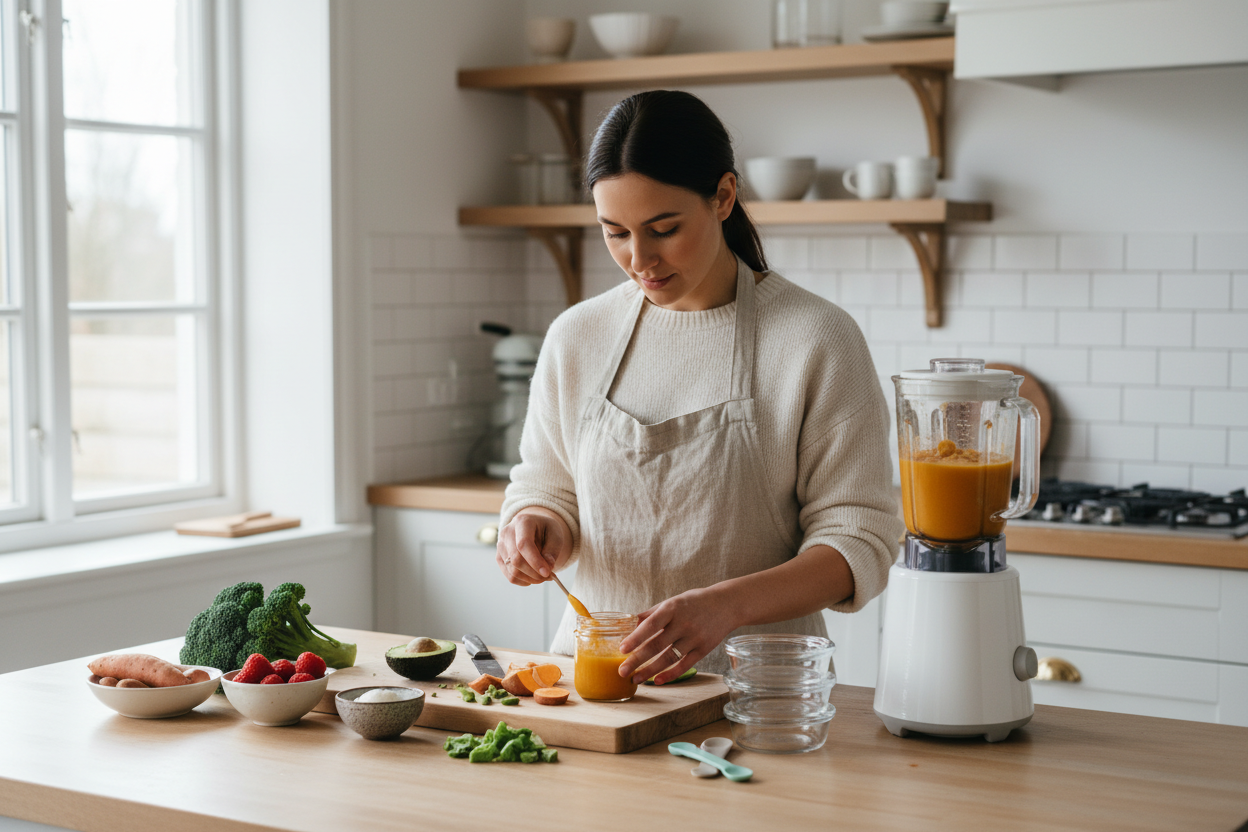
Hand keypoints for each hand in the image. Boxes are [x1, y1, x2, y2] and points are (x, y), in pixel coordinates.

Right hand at [497, 508, 571, 586]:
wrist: (535, 527)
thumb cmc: (546, 530)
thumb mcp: (555, 535)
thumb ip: (552, 550)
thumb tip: (547, 567)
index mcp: (522, 521)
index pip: (523, 544)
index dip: (535, 561)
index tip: (547, 573)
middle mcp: (507, 532)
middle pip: (516, 559)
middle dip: (534, 572)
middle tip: (549, 576)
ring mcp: (501, 545)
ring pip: (512, 570)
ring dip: (529, 578)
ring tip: (543, 577)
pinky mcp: (499, 557)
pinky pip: (509, 575)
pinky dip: (523, 581)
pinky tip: (533, 578)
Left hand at [617, 586, 738, 685]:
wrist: (726, 604)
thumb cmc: (695, 602)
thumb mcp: (673, 602)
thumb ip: (652, 613)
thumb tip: (629, 623)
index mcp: (672, 608)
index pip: (651, 625)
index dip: (636, 637)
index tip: (622, 649)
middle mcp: (683, 623)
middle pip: (657, 645)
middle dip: (637, 660)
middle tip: (622, 671)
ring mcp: (694, 638)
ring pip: (669, 658)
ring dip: (650, 671)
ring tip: (635, 678)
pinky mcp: (703, 649)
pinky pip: (684, 665)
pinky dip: (670, 674)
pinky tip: (657, 680)